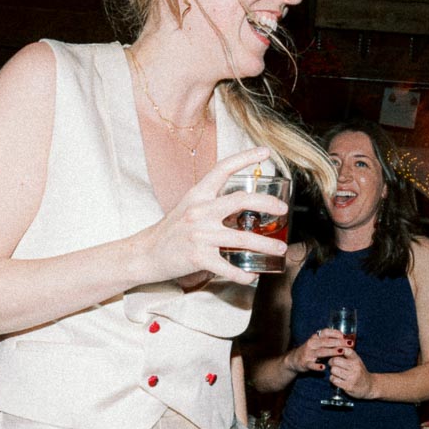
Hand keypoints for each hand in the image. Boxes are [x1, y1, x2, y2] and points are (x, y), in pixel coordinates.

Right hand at [135, 146, 287, 285]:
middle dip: (267, 204)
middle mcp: (199, 211)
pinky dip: (242, 274)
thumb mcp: (189, 208)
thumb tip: (242, 205)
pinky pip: (228, 266)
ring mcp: (199, 235)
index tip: (265, 152)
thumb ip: (212, 203)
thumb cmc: (171, 231)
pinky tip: (251, 275)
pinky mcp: (198, 257)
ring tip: (280, 248)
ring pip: (242, 238)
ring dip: (266, 244)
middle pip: (241, 201)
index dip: (245, 157)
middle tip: (283, 210)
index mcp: (198, 195)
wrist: (146, 253)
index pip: (222, 169)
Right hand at [285, 327, 348, 375]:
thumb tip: (345, 339)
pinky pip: (311, 365)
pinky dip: (317, 366)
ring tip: (341, 352)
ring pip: (321, 352)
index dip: (335, 333)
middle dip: (338, 342)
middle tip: (349, 343)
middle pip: (326, 342)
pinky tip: (323, 368)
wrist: (294, 359)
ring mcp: (308, 353)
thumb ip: (329, 341)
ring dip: (332, 352)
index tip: (344, 336)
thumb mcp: (318, 343)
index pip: (326, 332)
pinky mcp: (305, 363)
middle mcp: (312, 344)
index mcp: (315, 337)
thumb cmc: (311, 350)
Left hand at [325, 341, 375, 399]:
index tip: (336, 353)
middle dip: (331, 362)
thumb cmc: (359, 371)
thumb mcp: (356, 360)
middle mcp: (355, 367)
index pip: (346, 350)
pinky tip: (337, 378)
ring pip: (333, 370)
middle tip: (332, 363)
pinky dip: (333, 379)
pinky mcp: (348, 386)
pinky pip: (333, 379)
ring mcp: (351, 377)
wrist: (369, 386)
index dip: (338, 350)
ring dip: (332, 371)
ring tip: (336, 372)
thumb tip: (333, 347)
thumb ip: (347, 354)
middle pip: (335, 360)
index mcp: (356, 359)